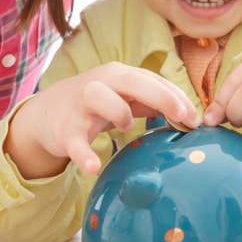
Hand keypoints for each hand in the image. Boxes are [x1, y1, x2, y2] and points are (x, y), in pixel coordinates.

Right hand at [6, 63, 199, 177]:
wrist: (45, 114)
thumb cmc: (94, 105)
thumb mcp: (123, 97)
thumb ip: (152, 103)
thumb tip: (188, 116)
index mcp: (119, 75)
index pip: (153, 80)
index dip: (177, 97)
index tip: (196, 119)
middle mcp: (101, 83)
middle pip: (133, 81)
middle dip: (162, 96)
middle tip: (184, 116)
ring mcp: (81, 105)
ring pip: (100, 96)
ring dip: (119, 111)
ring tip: (126, 128)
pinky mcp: (65, 129)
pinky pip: (74, 141)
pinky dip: (83, 154)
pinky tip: (92, 166)